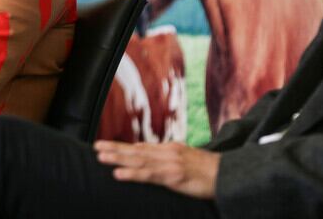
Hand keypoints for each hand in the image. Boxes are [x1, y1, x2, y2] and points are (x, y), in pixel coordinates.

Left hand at [94, 140, 219, 199]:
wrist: (227, 174)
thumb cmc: (206, 169)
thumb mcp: (184, 156)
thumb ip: (162, 153)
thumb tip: (141, 148)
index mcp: (168, 149)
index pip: (140, 147)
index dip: (121, 146)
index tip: (103, 145)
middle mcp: (166, 153)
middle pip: (135, 151)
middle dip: (114, 149)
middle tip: (95, 147)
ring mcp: (169, 164)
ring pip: (138, 161)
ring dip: (118, 158)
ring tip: (101, 157)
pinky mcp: (173, 177)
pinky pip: (148, 176)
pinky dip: (132, 174)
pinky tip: (118, 174)